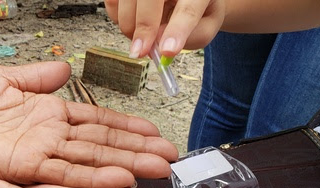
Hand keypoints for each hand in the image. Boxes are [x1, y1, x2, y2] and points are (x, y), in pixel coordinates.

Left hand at [0, 62, 177, 187]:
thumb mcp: (5, 80)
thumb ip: (38, 78)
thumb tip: (66, 69)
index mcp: (49, 116)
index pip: (95, 120)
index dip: (124, 126)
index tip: (152, 131)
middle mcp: (50, 138)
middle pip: (102, 143)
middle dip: (136, 149)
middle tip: (170, 155)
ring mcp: (41, 154)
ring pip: (92, 159)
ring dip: (126, 164)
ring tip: (158, 167)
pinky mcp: (27, 168)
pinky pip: (67, 172)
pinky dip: (94, 175)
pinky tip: (121, 176)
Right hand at [105, 0, 224, 57]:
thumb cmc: (198, 7)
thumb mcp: (207, 24)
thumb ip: (193, 37)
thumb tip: (160, 43)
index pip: (188, 8)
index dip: (177, 30)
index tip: (167, 51)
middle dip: (144, 27)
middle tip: (141, 51)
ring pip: (127, 2)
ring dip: (130, 27)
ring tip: (143, 37)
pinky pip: (113, 2)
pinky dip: (118, 18)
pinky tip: (133, 22)